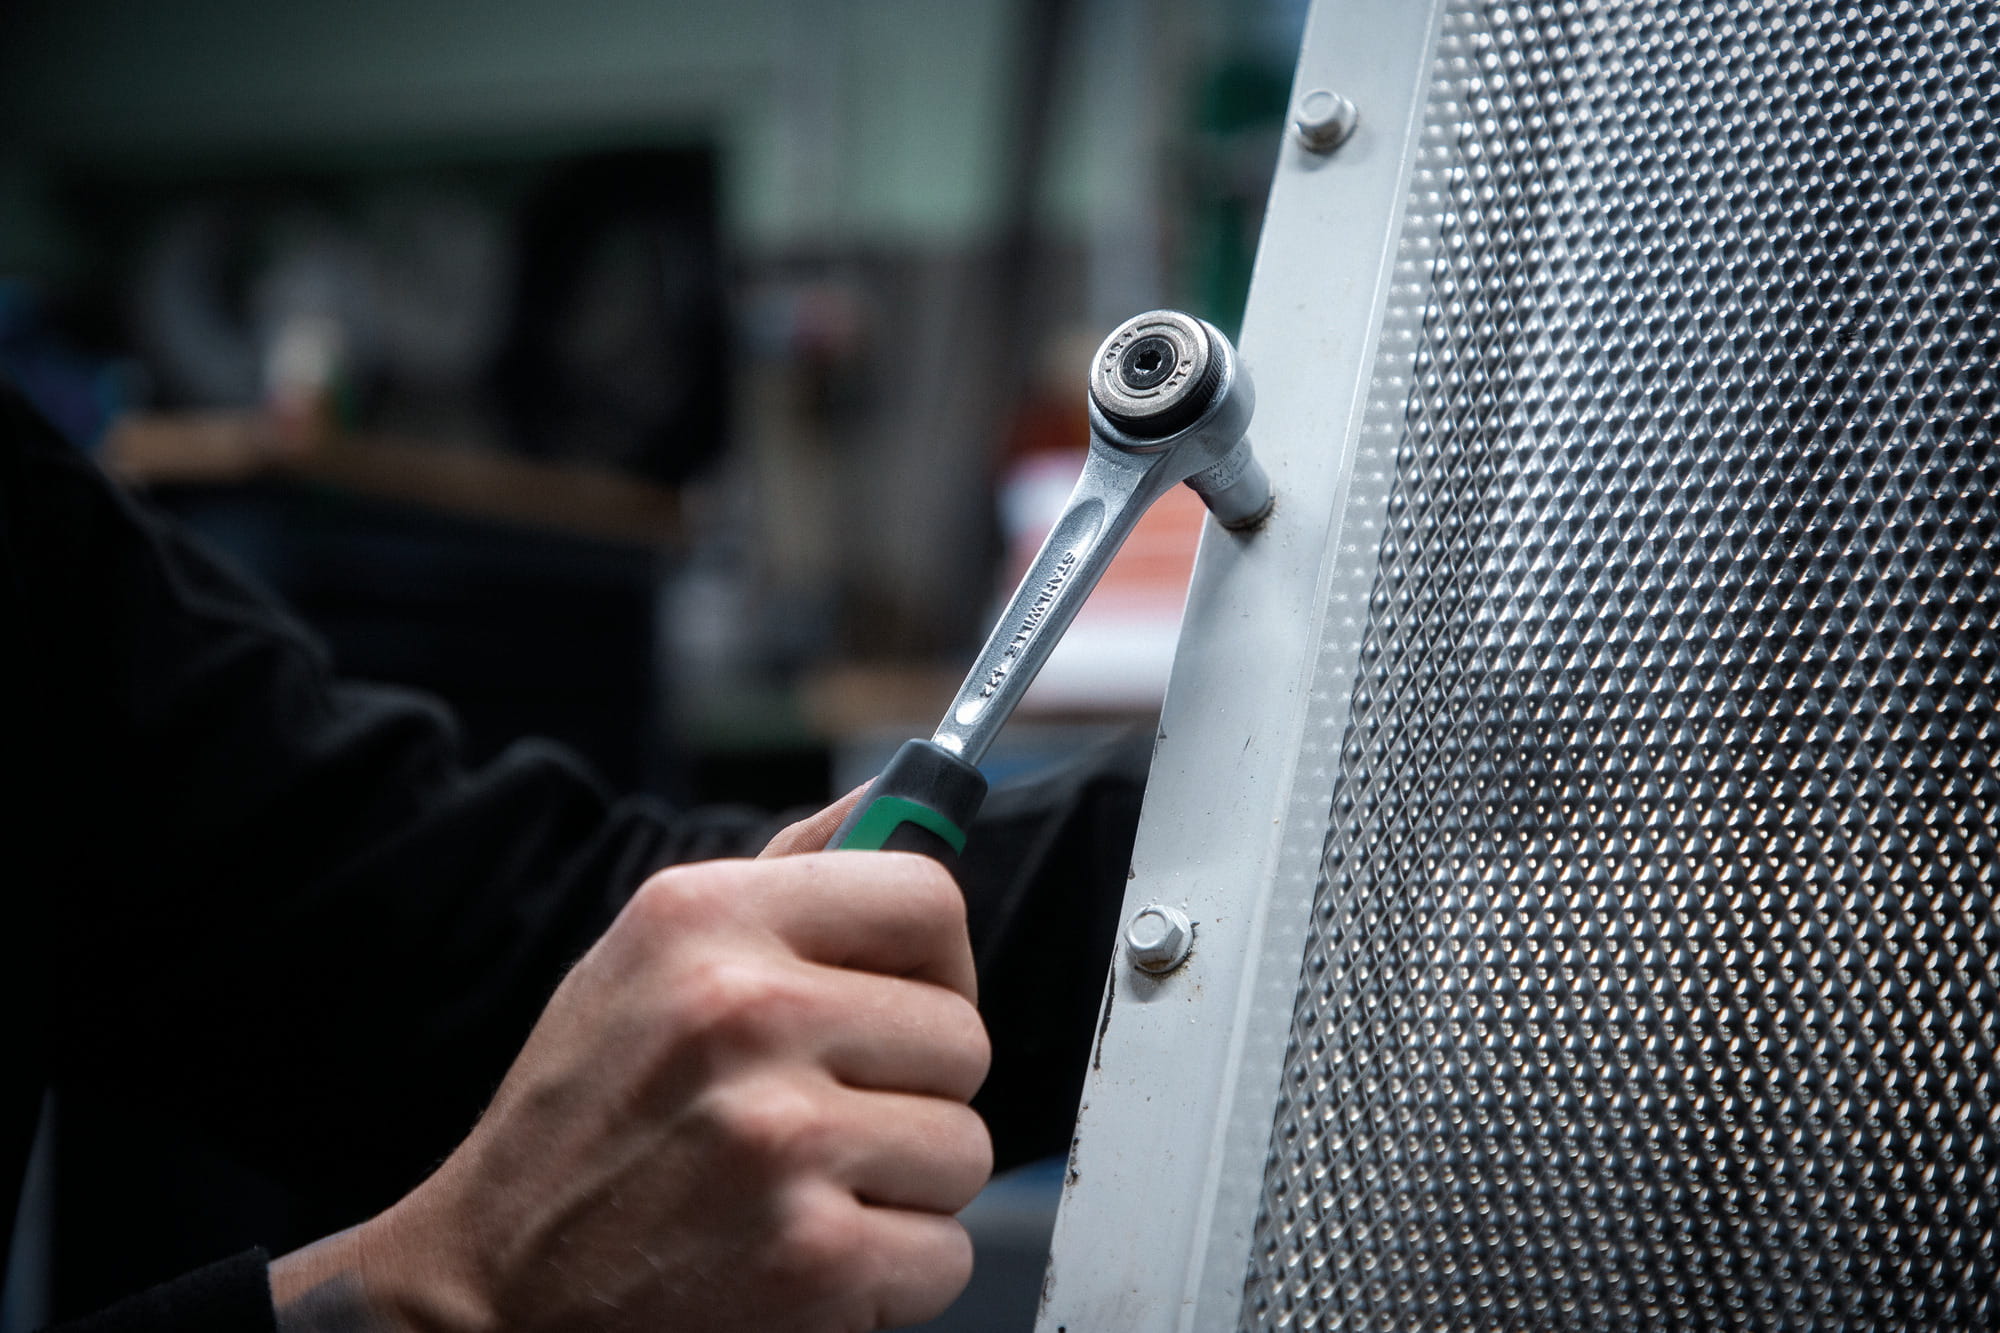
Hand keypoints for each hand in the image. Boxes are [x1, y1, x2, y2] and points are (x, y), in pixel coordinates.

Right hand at [271, 795, 992, 1331]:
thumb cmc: (585, 1120)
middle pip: (961, 1035)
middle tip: (826, 1118)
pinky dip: (892, 1276)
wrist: (489, 1292)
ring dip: (905, 1186)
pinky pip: (943, 1253)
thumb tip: (906, 800)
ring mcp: (779, 1138)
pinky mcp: (813, 1259)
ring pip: (964, 1147)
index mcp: (704, 918)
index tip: (905, 998)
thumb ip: (786, 876)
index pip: (926, 896)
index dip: (935, 961)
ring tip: (804, 1191)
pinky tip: (804, 1261)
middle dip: (913, 1089)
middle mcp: (741, 1012)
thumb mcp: (650, 959)